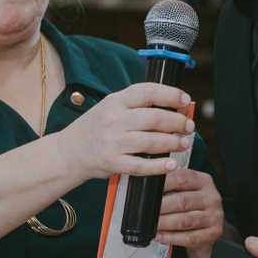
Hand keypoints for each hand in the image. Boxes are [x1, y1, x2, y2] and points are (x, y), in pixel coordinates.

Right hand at [47, 83, 193, 182]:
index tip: (185, 101)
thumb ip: (136, 104)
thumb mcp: (110, 107)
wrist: (68, 152)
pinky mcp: (112, 163)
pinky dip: (159, 166)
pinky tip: (172, 163)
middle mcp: (114, 120)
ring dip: (173, 142)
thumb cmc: (95, 128)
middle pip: (154, 118)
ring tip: (183, 142)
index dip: (171, 94)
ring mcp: (113, 142)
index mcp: (116, 102)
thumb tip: (172, 104)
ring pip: (151, 141)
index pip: (148, 91)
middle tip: (189, 127)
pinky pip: (141, 166)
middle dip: (177, 122)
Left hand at [155, 167, 223, 257]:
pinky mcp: (214, 232)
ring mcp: (215, 215)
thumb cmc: (192, 207)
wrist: (209, 228)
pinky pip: (190, 237)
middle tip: (145, 211)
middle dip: (161, 207)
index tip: (147, 189)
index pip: (182, 178)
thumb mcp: (186, 190)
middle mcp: (212, 197)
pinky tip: (161, 236)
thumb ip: (172, 186)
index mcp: (203, 181)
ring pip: (185, 220)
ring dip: (165, 223)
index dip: (163, 183)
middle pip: (183, 201)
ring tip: (151, 225)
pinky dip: (172, 238)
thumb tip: (146, 188)